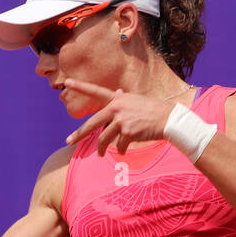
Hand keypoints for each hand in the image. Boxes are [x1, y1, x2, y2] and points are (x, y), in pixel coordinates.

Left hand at [63, 78, 178, 155]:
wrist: (168, 120)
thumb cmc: (153, 110)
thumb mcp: (136, 100)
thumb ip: (124, 99)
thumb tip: (117, 92)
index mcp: (117, 99)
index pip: (96, 91)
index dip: (81, 86)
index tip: (67, 82)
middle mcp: (117, 108)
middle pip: (92, 123)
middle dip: (79, 134)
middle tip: (68, 141)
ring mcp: (121, 121)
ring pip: (104, 139)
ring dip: (102, 149)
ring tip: (101, 154)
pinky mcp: (127, 133)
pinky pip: (119, 146)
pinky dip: (122, 150)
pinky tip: (125, 150)